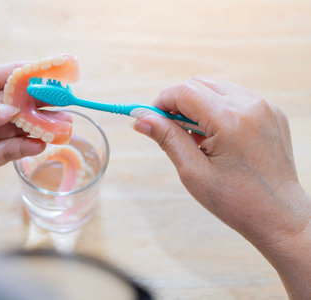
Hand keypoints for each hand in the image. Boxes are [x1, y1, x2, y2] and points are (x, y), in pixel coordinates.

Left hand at [0, 63, 45, 226]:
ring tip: (59, 127)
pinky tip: (38, 146)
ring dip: (34, 127)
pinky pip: (6, 149)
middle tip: (60, 102)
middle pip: (5, 102)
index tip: (45, 72)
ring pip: (11, 127)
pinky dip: (23, 147)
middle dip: (32, 102)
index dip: (18, 74)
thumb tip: (11, 109)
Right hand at [133, 77, 309, 298]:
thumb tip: (141, 119)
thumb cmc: (236, 201)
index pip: (185, 91)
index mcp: (231, 121)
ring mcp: (266, 108)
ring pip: (218, 88)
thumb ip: (167, 139)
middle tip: (172, 130)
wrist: (279, 217)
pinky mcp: (272, 114)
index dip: (162, 102)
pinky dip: (219, 109)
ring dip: (199, 105)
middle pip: (200, 84)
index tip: (151, 119)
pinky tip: (217, 137)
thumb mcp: (194, 172)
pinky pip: (237, 98)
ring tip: (197, 138)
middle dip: (179, 102)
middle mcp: (251, 106)